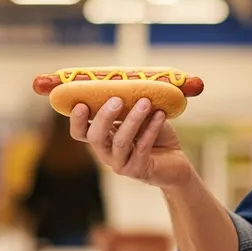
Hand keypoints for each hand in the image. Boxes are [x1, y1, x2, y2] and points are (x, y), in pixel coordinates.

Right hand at [69, 97, 194, 188]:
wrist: (175, 159)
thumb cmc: (154, 133)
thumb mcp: (139, 115)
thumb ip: (129, 103)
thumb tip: (127, 79)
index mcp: (101, 138)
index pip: (80, 132)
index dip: (76, 120)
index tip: (81, 103)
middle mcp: (106, 153)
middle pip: (95, 137)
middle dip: (104, 117)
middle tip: (117, 99)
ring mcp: (121, 164)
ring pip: (120, 142)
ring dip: (132, 120)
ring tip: (145, 102)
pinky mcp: (138, 170)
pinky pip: (142, 148)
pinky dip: (151, 129)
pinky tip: (160, 115)